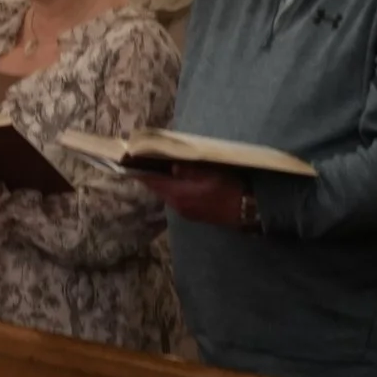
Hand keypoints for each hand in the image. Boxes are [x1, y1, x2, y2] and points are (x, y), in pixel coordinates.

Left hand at [137, 163, 253, 226]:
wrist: (246, 210)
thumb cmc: (228, 189)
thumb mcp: (208, 173)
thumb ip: (187, 170)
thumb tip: (171, 167)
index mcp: (177, 195)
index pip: (152, 181)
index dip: (140, 171)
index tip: (130, 162)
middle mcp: (177, 206)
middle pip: (158, 188)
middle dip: (153, 175)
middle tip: (149, 161)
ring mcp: (185, 212)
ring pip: (168, 194)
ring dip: (166, 183)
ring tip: (166, 168)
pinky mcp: (193, 215)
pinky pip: (178, 200)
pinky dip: (175, 190)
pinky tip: (182, 182)